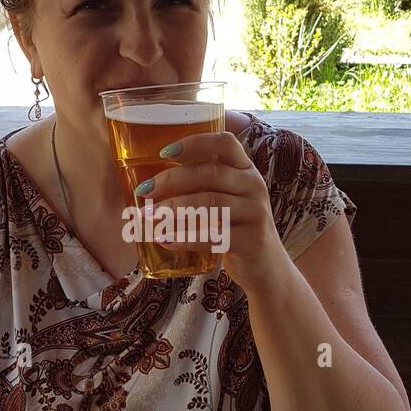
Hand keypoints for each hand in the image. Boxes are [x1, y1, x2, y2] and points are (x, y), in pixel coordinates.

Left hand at [136, 130, 289, 292]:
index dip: (194, 143)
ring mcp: (255, 213)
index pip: (224, 143)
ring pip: (209, 204)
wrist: (266, 266)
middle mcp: (254, 186)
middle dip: (171, 180)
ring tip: (148, 217)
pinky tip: (164, 239)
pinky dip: (185, 237)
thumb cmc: (235, 228)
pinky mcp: (251, 241)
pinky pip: (213, 236)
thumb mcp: (226, 199)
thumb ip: (201, 186)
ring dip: (173, 209)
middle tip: (144, 192)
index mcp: (246, 169)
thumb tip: (151, 182)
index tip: (164, 152)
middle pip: (210, 174)